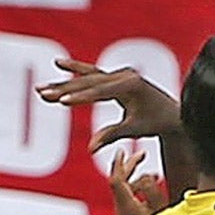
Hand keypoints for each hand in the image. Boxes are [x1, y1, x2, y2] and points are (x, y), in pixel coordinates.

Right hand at [36, 56, 181, 150]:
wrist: (173, 112)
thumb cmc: (156, 122)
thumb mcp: (135, 129)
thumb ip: (112, 134)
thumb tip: (90, 149)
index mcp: (130, 85)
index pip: (99, 91)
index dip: (79, 97)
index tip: (60, 101)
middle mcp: (124, 74)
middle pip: (88, 82)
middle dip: (63, 89)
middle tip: (42, 93)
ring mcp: (119, 73)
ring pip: (86, 79)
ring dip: (64, 83)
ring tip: (42, 89)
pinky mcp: (116, 76)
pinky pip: (92, 74)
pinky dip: (76, 71)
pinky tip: (59, 65)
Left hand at [109, 147, 166, 214]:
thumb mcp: (161, 211)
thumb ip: (151, 189)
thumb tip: (145, 176)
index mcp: (127, 208)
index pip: (116, 179)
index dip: (120, 163)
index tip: (124, 150)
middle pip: (119, 186)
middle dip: (131, 169)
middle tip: (142, 156)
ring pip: (125, 197)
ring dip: (138, 184)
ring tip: (156, 178)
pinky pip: (130, 208)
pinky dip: (138, 198)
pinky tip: (152, 198)